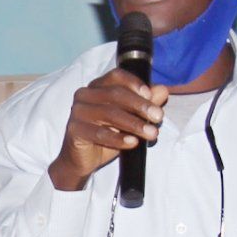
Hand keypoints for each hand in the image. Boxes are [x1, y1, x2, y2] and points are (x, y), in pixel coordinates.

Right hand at [48, 69, 168, 190]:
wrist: (84, 160)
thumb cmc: (107, 135)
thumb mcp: (130, 119)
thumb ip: (145, 104)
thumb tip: (163, 90)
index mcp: (97, 86)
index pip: (116, 76)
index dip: (134, 83)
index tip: (150, 95)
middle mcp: (85, 95)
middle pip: (115, 94)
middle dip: (140, 106)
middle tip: (158, 117)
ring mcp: (78, 112)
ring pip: (110, 114)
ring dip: (134, 124)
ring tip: (151, 133)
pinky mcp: (74, 130)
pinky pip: (100, 133)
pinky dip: (119, 138)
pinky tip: (133, 142)